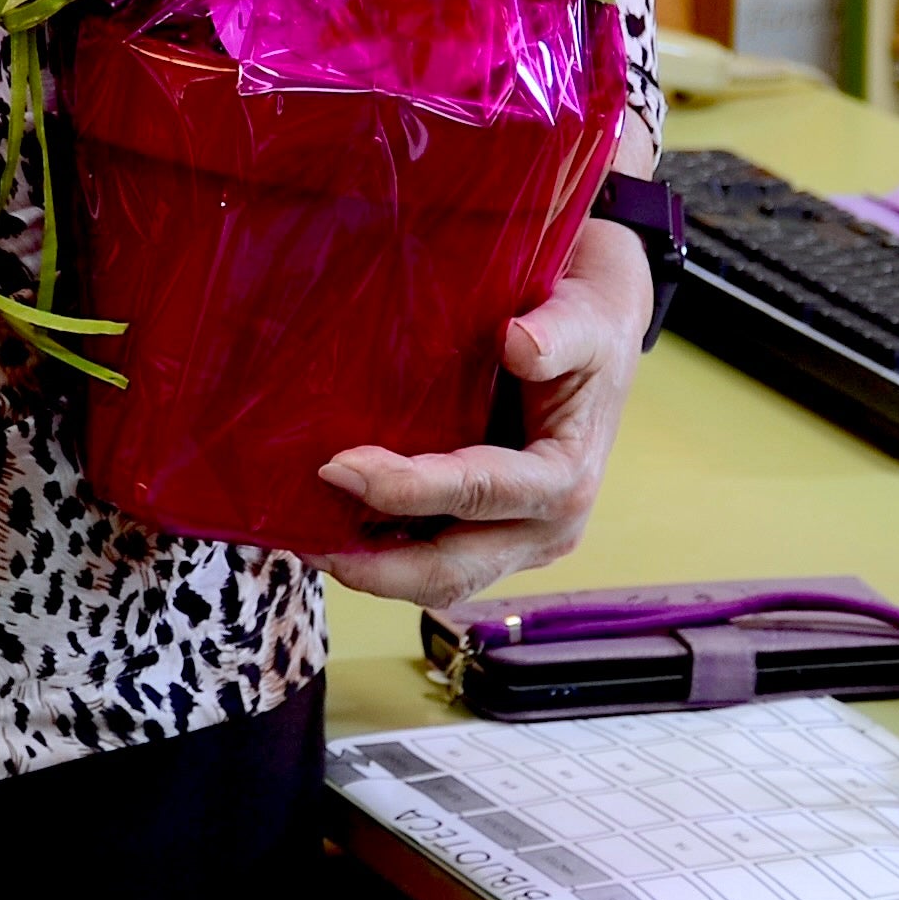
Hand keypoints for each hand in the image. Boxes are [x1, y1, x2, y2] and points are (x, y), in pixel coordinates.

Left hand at [317, 131, 659, 610]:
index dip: (407, 487)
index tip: (340, 466)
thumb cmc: (585, 322)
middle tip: (305, 538)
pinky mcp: (488, 537)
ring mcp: (515, 540)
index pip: (479, 493)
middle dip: (378, 565)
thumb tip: (518, 342)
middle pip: (453, 570)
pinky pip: (431, 562)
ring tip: (305, 542)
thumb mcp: (584, 318)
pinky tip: (330, 533)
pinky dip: (382, 557)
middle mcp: (544, 527)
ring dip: (372, 571)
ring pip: (437, 581)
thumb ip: (557, 332)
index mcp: (565, 479)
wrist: (593, 333)